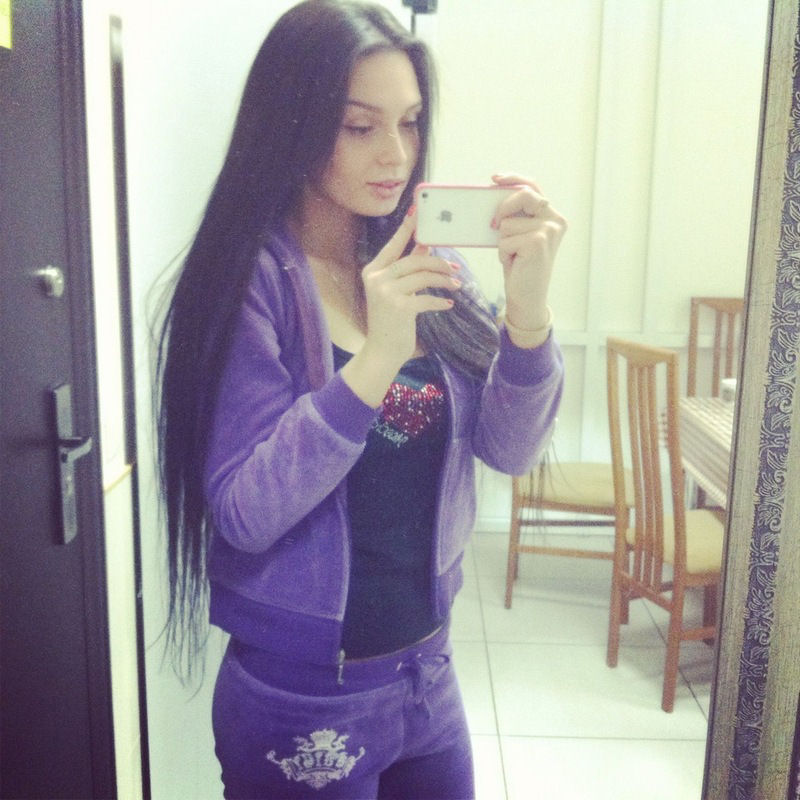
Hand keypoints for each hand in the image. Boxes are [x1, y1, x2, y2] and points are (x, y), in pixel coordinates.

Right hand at [360, 208, 459, 363]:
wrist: (381, 352)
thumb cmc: (390, 321)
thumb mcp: (396, 291)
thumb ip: (408, 268)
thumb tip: (425, 245)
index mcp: (373, 271)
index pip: (394, 244)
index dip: (408, 228)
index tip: (420, 212)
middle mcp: (376, 279)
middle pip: (414, 260)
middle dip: (439, 262)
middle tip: (455, 268)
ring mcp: (386, 293)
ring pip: (423, 276)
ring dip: (444, 280)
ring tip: (456, 286)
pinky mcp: (399, 308)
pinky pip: (426, 297)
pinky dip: (440, 301)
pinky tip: (448, 304)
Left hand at [491, 174, 566, 332]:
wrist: (528, 296)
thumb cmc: (520, 265)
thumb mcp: (518, 235)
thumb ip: (514, 215)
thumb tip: (492, 194)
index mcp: (552, 216)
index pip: (532, 187)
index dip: (514, 179)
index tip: (494, 179)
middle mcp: (555, 220)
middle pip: (522, 195)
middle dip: (502, 208)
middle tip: (493, 225)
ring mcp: (548, 231)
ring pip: (507, 222)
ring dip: (503, 240)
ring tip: (514, 255)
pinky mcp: (537, 243)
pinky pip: (505, 239)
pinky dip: (503, 252)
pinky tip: (514, 262)